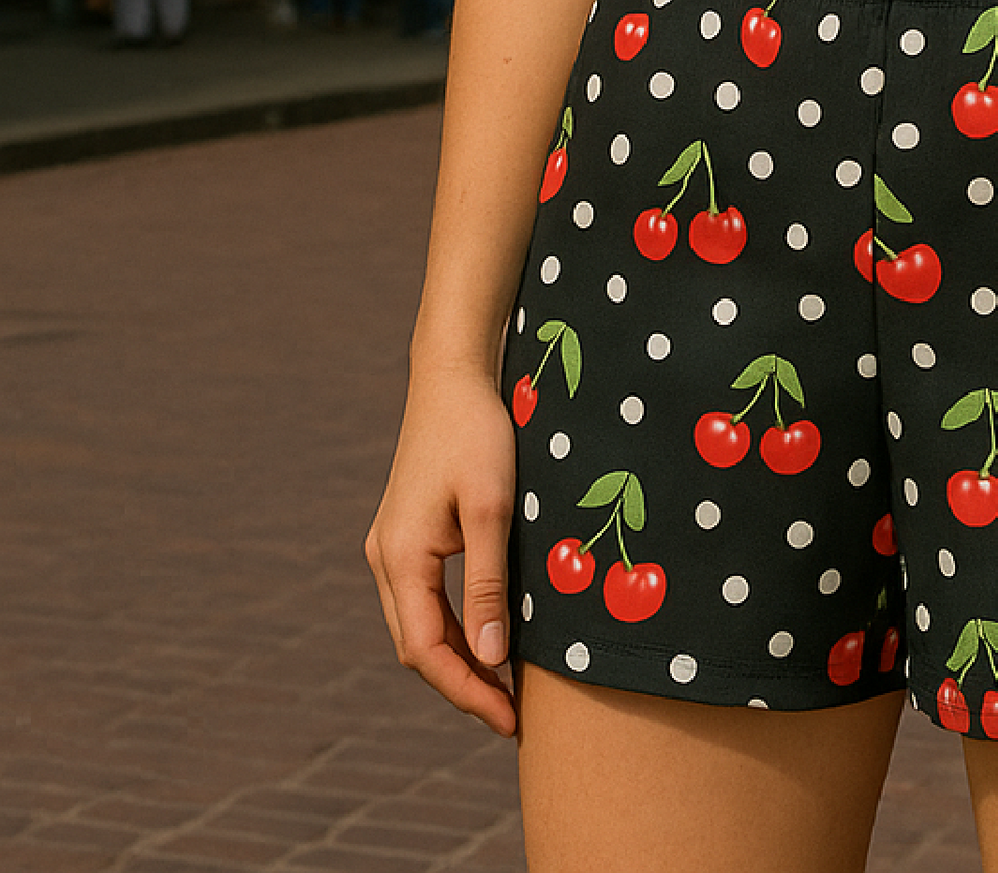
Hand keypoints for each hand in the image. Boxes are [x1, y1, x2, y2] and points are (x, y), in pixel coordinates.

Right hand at [365, 363, 517, 736]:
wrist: (452, 377)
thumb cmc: (477, 434)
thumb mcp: (492, 509)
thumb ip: (488, 584)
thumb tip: (491, 657)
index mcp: (400, 559)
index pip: (426, 652)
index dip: (466, 692)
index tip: (509, 719)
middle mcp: (385, 560)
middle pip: (418, 647)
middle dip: (463, 685)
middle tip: (514, 714)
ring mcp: (391, 548)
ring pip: (419, 626)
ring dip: (458, 660)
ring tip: (506, 688)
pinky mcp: (406, 536)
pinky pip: (424, 600)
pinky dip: (453, 628)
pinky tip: (487, 639)